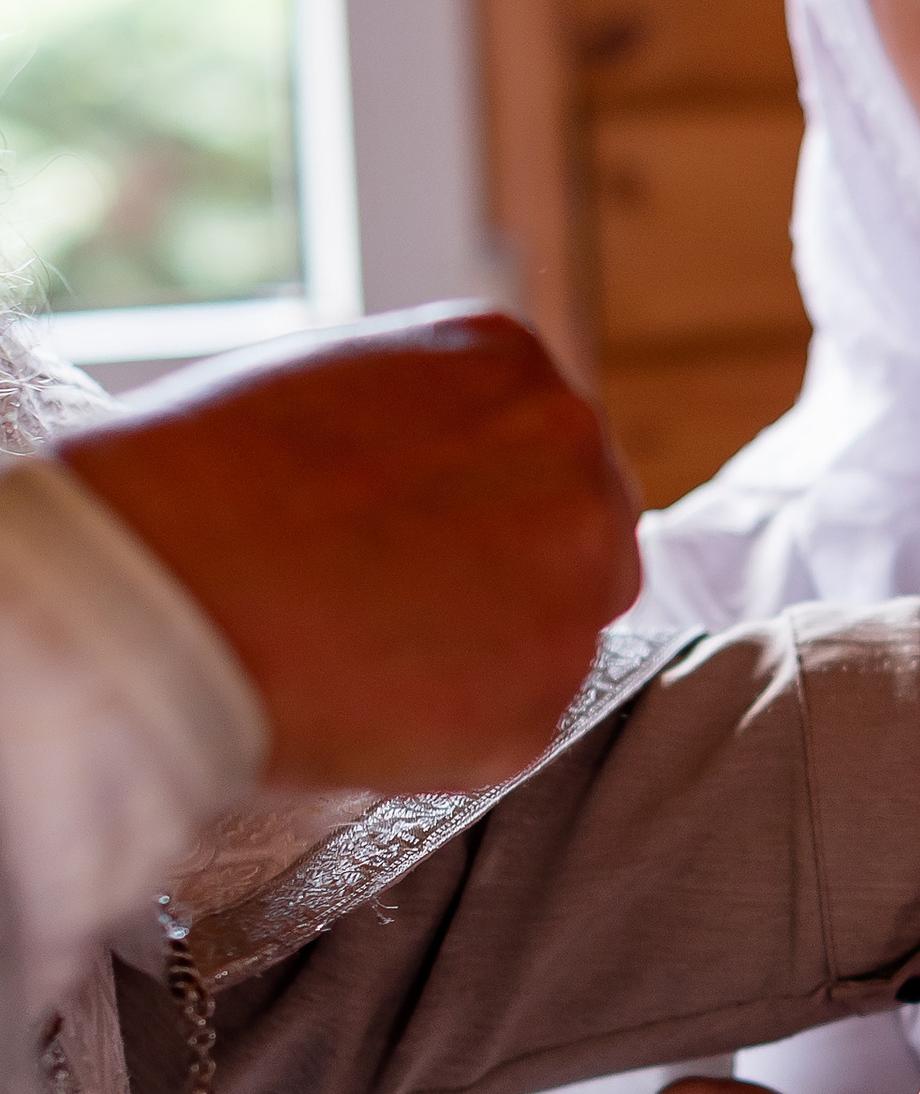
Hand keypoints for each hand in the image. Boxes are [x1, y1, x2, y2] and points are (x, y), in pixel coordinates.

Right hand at [61, 308, 637, 792]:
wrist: (158, 584)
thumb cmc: (193, 482)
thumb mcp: (327, 387)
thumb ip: (421, 425)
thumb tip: (436, 484)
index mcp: (509, 363)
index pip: (549, 446)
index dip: (487, 503)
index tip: (428, 536)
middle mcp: (571, 462)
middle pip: (588, 535)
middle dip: (518, 573)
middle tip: (410, 605)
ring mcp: (569, 588)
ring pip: (559, 636)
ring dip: (489, 652)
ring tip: (364, 652)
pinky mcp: (539, 706)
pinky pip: (512, 724)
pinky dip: (450, 730)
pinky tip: (361, 701)